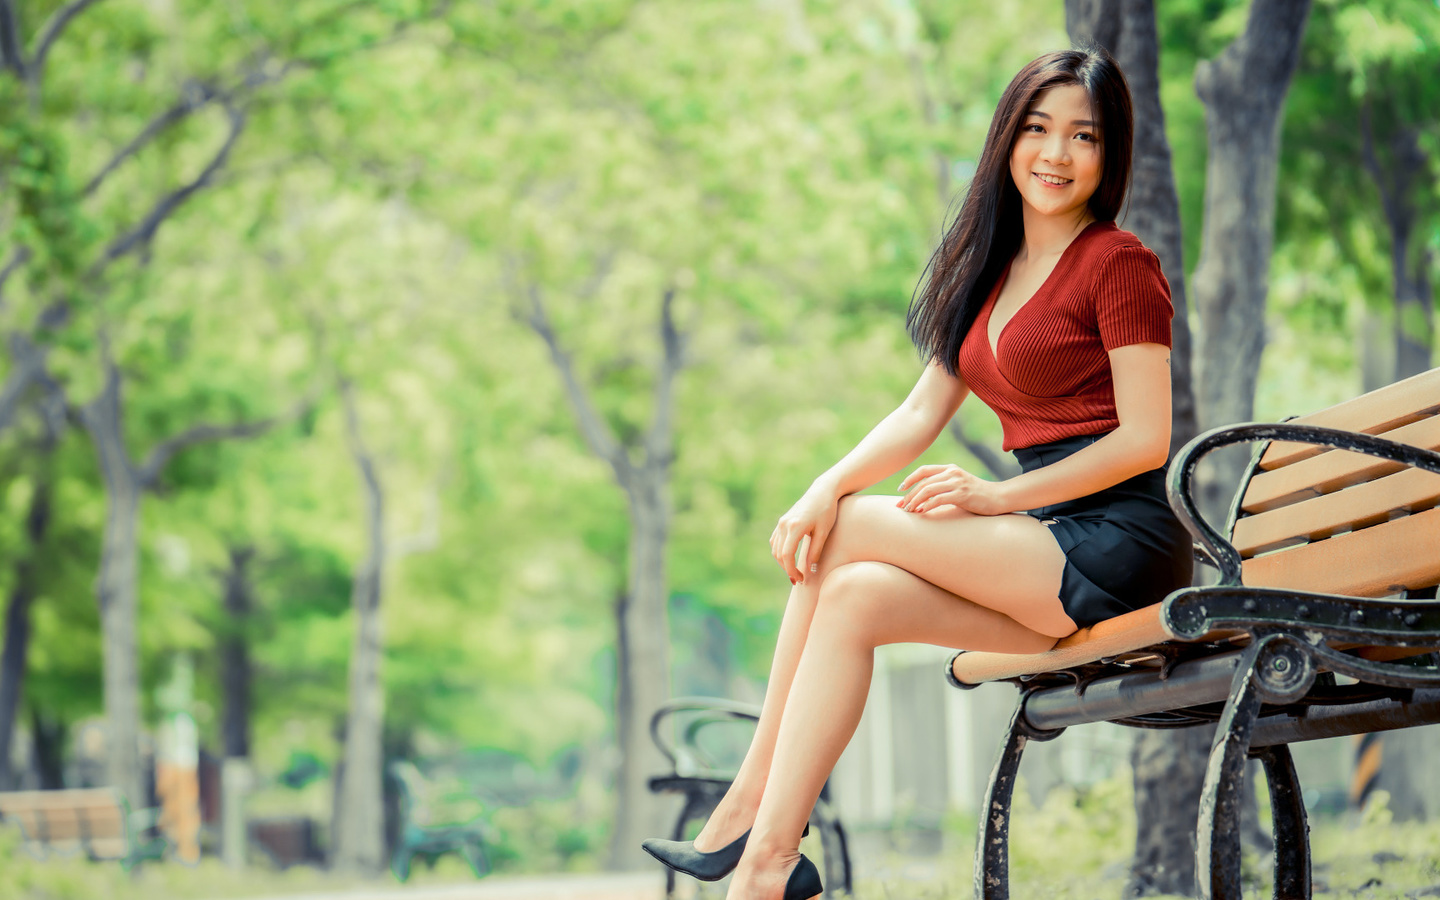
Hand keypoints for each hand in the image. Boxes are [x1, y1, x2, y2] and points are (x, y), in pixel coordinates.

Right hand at [770, 488, 838, 584]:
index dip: (792, 570)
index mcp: (795, 526)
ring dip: (783, 562)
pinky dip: (780, 552)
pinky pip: (775, 541)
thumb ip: (815, 551)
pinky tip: (789, 559)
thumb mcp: (824, 532)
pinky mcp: (782, 522)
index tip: (801, 579)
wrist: (822, 492)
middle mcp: (784, 524)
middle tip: (799, 579)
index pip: (787, 555)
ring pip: (776, 549)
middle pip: (780, 554)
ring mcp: (781, 522)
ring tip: (795, 571)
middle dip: (787, 569)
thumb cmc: (827, 511)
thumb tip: (810, 570)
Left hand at [896, 464, 1011, 516]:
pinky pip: (939, 499)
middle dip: (909, 494)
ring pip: (928, 490)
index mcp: (950, 469)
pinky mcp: (962, 495)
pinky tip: (921, 512)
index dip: (909, 479)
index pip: (923, 470)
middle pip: (923, 482)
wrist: (999, 497)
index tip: (900, 489)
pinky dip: (927, 505)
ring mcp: (957, 483)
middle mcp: (952, 473)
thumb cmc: (977, 494)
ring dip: (915, 501)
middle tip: (900, 506)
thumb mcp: (959, 484)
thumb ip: (944, 485)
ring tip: (909, 511)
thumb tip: (923, 496)